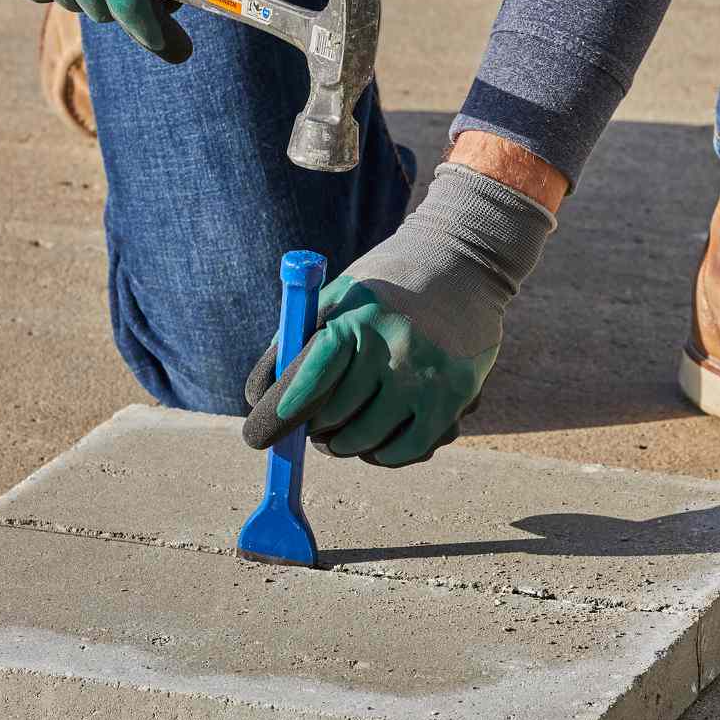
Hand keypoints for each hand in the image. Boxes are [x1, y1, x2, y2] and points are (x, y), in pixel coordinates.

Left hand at [243, 164, 556, 466]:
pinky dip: (383, 455)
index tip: (259, 437)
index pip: (306, 382)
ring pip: (364, 441)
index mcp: (355, 319)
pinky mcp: (454, 398)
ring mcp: (425, 377)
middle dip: (312, 428)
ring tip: (341, 432)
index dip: (277, 416)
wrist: (462, 264)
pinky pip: (406, 450)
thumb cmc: (383, 286)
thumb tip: (257, 399)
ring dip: (343, 444)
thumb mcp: (335, 298)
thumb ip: (294, 344)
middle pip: (330, 419)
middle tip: (312, 426)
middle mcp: (392, 349)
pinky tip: (377, 442)